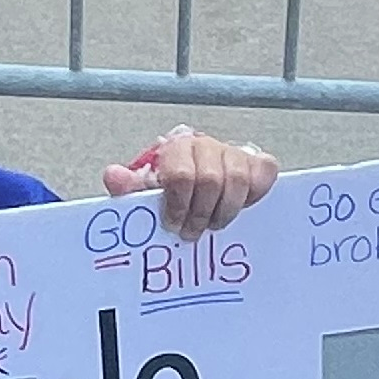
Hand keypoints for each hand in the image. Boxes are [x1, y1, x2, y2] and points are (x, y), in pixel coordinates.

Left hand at [102, 124, 279, 240]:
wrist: (194, 183)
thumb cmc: (170, 189)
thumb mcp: (144, 191)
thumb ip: (129, 187)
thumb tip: (113, 176)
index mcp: (177, 149)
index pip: (180, 174)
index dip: (178, 204)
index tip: (172, 223)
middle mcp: (206, 146)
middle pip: (211, 180)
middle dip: (200, 213)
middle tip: (192, 232)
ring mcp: (233, 153)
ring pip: (239, 181)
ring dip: (225, 211)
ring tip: (213, 224)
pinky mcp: (257, 162)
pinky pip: (264, 173)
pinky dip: (255, 194)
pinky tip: (241, 207)